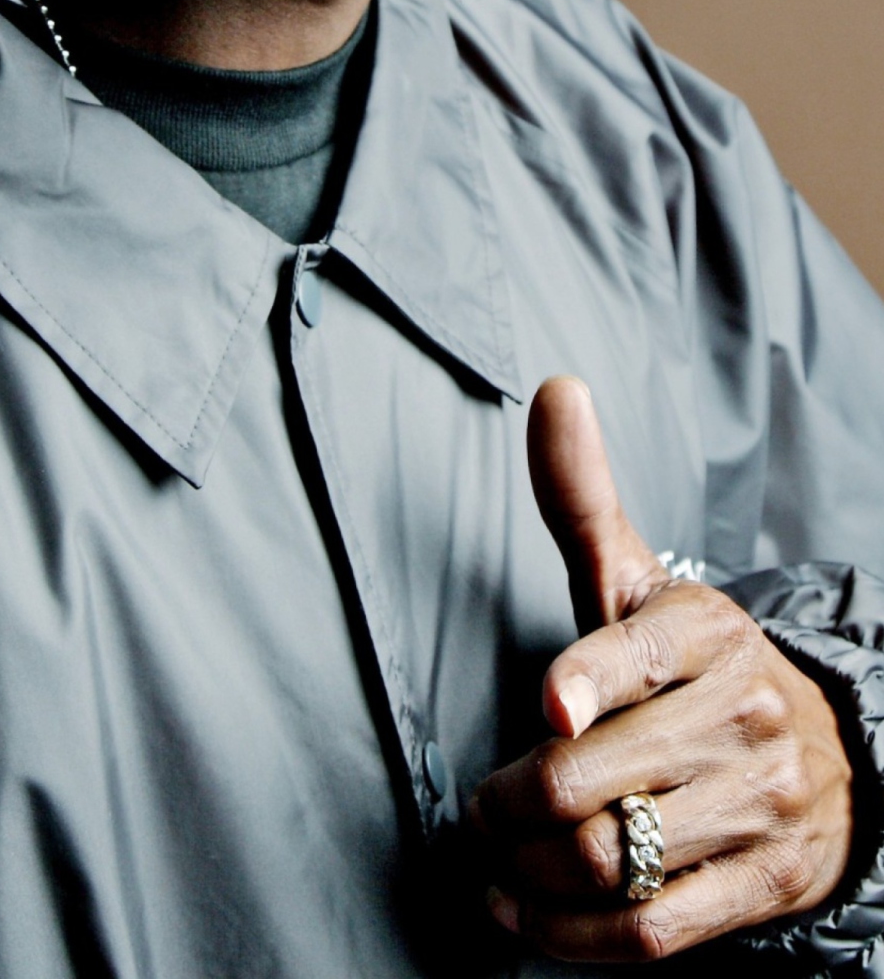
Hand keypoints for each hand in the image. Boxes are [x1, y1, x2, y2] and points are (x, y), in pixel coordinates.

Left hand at [469, 376, 854, 961]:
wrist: (831, 758)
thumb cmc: (696, 666)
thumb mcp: (645, 583)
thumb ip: (583, 500)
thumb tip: (552, 387)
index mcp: (706, 631)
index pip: (640, 656)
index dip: (588, 684)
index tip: (547, 707)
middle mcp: (741, 716)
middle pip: (597, 780)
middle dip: (513, 804)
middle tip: (480, 806)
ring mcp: (760, 808)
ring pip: (616, 862)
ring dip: (530, 875)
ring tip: (496, 860)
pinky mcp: (763, 889)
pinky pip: (652, 933)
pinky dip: (569, 940)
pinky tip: (522, 919)